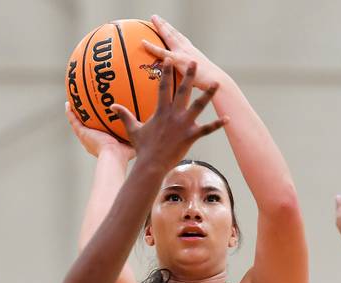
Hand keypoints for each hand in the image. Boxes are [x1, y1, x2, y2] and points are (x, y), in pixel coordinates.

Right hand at [65, 102, 134, 159]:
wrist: (114, 157)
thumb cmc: (124, 153)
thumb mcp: (132, 140)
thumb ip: (136, 132)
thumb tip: (144, 122)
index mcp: (103, 144)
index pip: (100, 133)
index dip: (98, 126)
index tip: (98, 119)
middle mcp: (92, 141)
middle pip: (87, 128)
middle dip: (85, 119)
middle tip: (83, 110)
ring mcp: (86, 137)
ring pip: (77, 124)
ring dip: (74, 114)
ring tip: (71, 103)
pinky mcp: (82, 134)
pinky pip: (73, 121)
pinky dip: (70, 113)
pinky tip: (68, 104)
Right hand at [112, 60, 227, 172]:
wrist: (151, 165)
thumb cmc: (143, 148)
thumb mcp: (133, 130)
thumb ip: (125, 115)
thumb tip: (112, 106)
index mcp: (161, 111)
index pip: (163, 87)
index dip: (166, 72)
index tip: (169, 59)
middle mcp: (174, 114)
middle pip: (183, 91)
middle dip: (189, 75)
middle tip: (194, 62)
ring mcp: (184, 125)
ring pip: (199, 106)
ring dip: (208, 94)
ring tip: (216, 83)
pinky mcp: (191, 136)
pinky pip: (207, 129)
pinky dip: (218, 124)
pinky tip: (228, 119)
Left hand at [142, 15, 224, 90]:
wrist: (215, 83)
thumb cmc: (209, 84)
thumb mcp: (198, 77)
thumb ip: (189, 76)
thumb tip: (186, 81)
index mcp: (192, 52)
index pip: (181, 39)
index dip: (173, 32)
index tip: (168, 26)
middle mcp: (187, 49)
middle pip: (174, 34)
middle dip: (165, 25)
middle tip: (157, 17)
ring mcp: (183, 53)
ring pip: (169, 36)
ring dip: (161, 26)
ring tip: (153, 18)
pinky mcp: (178, 60)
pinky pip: (162, 52)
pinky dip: (152, 47)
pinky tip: (143, 43)